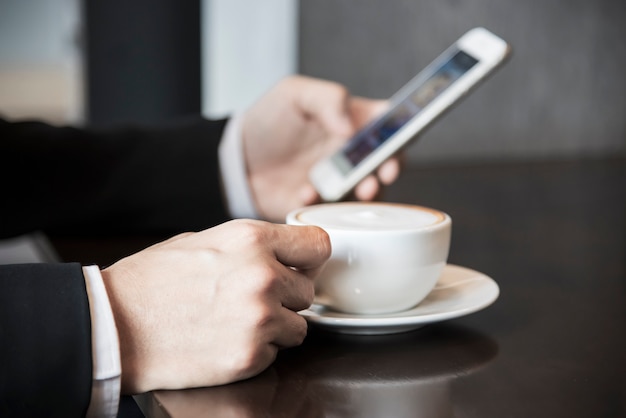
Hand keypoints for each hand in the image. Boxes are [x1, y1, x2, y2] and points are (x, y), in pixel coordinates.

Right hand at [100, 219, 329, 392]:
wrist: (114, 325)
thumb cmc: (153, 281)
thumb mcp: (204, 240)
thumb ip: (253, 246)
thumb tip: (286, 255)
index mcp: (252, 238)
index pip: (319, 244)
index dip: (311, 258)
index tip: (302, 267)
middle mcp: (263, 275)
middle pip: (308, 290)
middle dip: (287, 296)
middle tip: (250, 299)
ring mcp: (259, 318)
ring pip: (299, 325)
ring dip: (276, 326)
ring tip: (235, 321)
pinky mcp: (250, 355)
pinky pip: (277, 352)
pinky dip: (258, 349)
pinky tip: (225, 340)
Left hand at [242, 75, 402, 221]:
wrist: (237, 161)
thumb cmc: (267, 122)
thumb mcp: (293, 94)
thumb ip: (327, 99)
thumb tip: (351, 125)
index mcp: (351, 119)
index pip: (387, 122)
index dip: (398, 131)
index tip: (393, 144)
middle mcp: (351, 152)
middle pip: (386, 160)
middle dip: (387, 169)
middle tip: (379, 175)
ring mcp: (340, 181)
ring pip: (368, 191)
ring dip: (365, 193)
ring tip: (353, 191)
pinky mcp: (324, 206)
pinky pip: (337, 212)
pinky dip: (327, 206)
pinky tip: (305, 195)